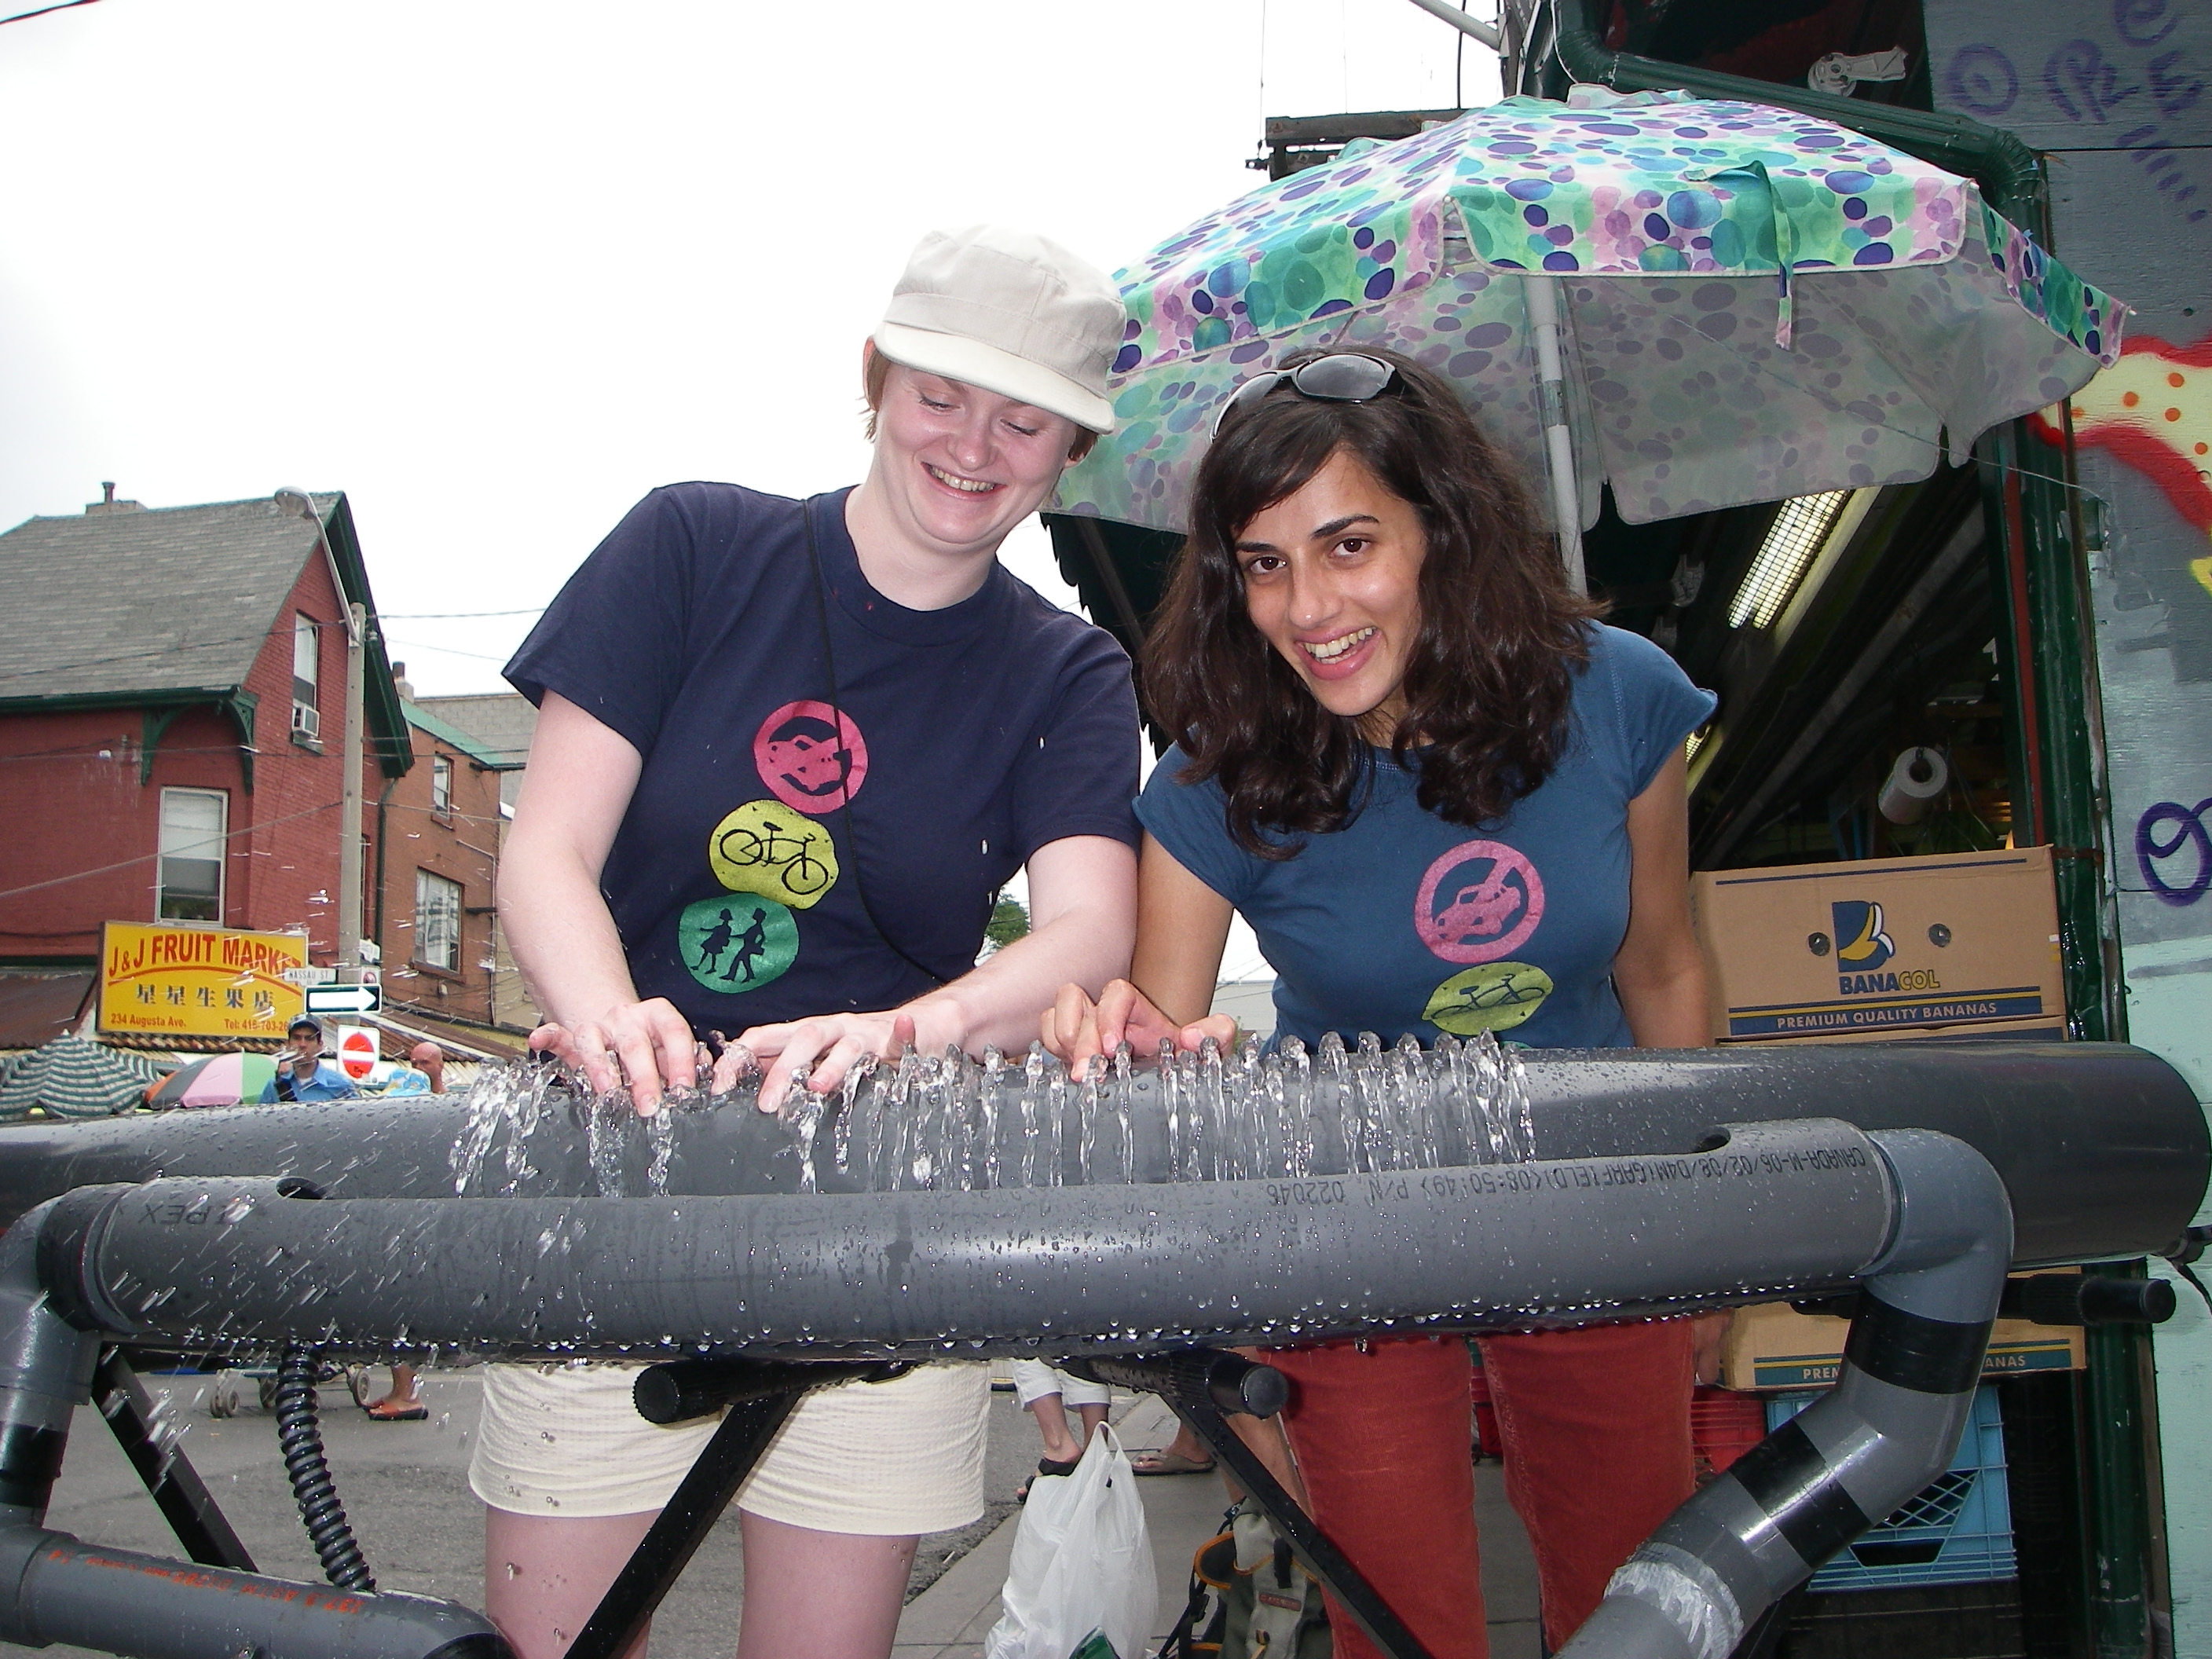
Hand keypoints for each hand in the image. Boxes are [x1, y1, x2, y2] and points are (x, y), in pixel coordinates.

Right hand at [528, 996, 699, 1113]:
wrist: (616, 1022)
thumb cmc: (649, 1043)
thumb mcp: (669, 1048)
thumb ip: (686, 1061)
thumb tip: (709, 1074)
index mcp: (659, 1016)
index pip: (675, 1032)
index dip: (681, 1061)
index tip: (685, 1090)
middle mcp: (628, 1017)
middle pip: (635, 1044)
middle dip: (644, 1077)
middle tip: (651, 1107)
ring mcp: (599, 1025)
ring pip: (594, 1041)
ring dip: (601, 1069)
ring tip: (607, 1093)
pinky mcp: (573, 1034)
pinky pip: (557, 1033)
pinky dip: (547, 1037)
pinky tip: (537, 1042)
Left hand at [733, 1010, 932, 1112]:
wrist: (922, 1024)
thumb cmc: (863, 1047)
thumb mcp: (820, 1058)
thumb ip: (786, 1068)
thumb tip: (742, 1089)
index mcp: (807, 1034)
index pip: (764, 1038)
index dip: (740, 1058)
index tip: (720, 1086)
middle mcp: (832, 1029)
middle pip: (802, 1040)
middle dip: (780, 1071)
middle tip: (767, 1105)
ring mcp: (865, 1034)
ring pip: (844, 1043)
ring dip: (831, 1064)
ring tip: (817, 1087)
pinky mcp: (898, 1041)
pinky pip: (902, 1036)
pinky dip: (904, 1032)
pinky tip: (905, 1027)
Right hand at [1041, 979, 1234, 1080]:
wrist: (1169, 1086)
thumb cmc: (1184, 1063)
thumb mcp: (1209, 1050)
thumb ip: (1217, 1034)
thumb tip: (1192, 1036)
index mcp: (1138, 1011)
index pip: (1116, 992)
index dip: (1110, 1015)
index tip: (1113, 1048)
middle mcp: (1107, 1015)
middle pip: (1077, 1004)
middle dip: (1079, 1040)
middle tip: (1087, 1073)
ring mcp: (1085, 1029)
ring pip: (1054, 1015)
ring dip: (1062, 1043)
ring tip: (1079, 1072)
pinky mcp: (1069, 1049)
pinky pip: (1045, 1036)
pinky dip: (1051, 1051)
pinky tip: (1069, 1074)